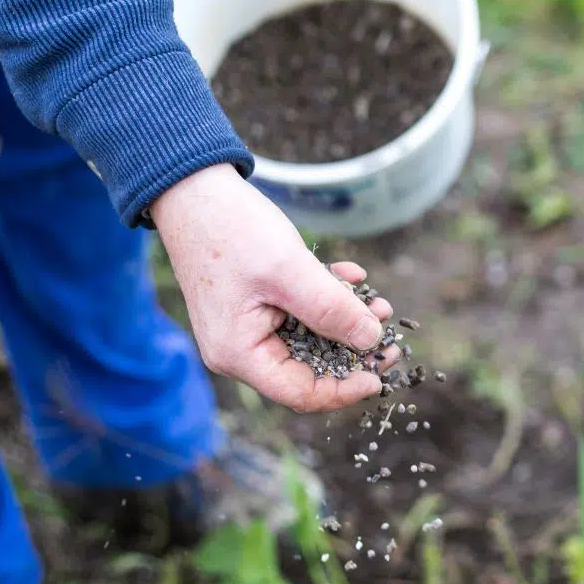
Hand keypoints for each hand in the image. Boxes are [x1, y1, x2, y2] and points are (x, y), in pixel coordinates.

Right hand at [150, 164, 398, 411]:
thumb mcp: (290, 271)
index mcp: (239, 354)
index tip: (381, 372)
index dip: (345, 389)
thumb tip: (371, 340)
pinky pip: (299, 312)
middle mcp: (240, 349)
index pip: (300, 393)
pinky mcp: (256, 304)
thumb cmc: (232, 230)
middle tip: (388, 332)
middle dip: (351, 349)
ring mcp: (247, 326)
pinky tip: (350, 274)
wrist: (195, 190)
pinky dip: (326, 297)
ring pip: (309, 338)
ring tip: (377, 302)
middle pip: (307, 368)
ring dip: (345, 320)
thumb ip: (331, 309)